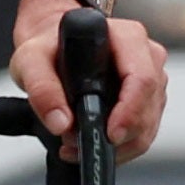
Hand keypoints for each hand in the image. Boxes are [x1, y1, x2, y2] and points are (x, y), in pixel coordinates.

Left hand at [11, 0, 167, 158]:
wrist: (54, 48)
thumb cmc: (50, 48)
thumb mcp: (32, 60)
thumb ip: (41, 88)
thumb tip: (60, 122)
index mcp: (128, 37)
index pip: (142, 79)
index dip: (130, 112)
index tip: (110, 134)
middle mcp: (147, 56)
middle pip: (148, 108)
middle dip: (117, 137)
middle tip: (79, 143)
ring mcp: (152, 79)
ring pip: (148, 126)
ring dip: (117, 147)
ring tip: (78, 145)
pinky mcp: (148, 101)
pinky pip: (143, 132)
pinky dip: (120, 147)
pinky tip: (92, 143)